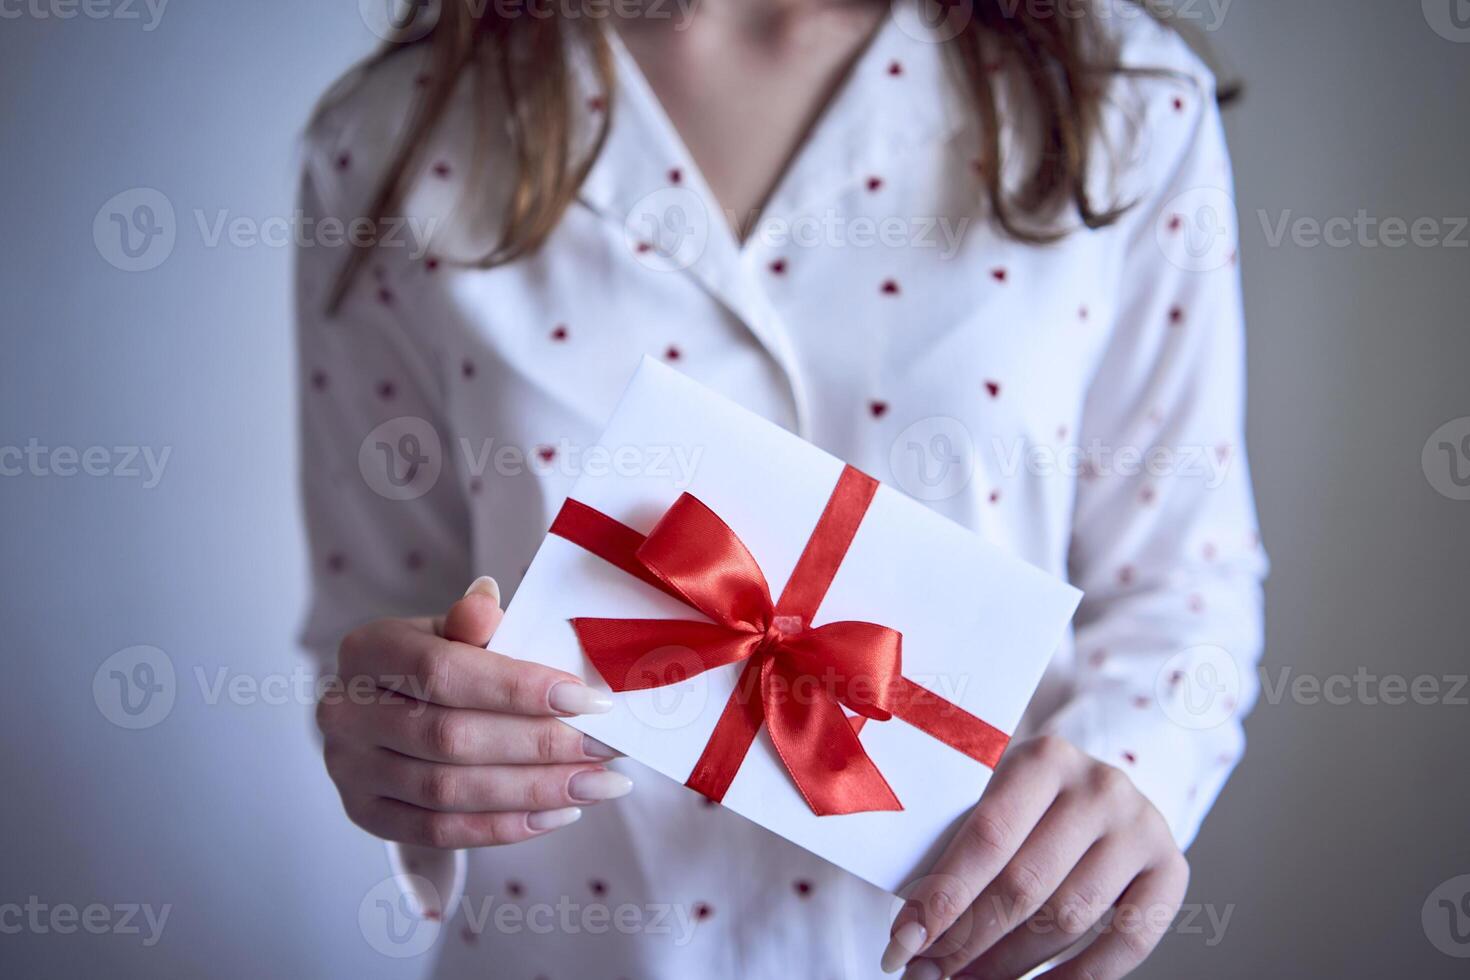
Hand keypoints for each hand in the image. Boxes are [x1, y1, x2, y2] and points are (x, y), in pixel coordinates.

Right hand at [316, 576, 630, 847]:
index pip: (443, 672)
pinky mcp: (366, 814)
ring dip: (533, 791)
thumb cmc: (439, 662)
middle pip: (449, 738)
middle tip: (603, 748)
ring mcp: (350, 768)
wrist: (392, 706)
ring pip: (448, 792)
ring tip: (597, 785)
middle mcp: (345, 711)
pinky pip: (440, 831)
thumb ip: (472, 621)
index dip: (517, 689)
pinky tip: (558, 812)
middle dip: (538, 746)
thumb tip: (486, 600)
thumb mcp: (454, 629)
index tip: (587, 701)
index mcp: (368, 650)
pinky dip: (506, 826)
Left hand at [881, 735, 1188, 979]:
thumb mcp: (993, 800)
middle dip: (968, 940)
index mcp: (1044, 758)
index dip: (942, 898)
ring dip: (1010, 964)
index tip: (903, 943)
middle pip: (1026, 884)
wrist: (1102, 792)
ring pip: (1068, 918)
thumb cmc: (1029, 805)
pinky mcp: (1171, 869)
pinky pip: (1126, 942)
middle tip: (928, 972)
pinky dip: (1075, 978)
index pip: (987, 837)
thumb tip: (913, 932)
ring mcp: (1141, 827)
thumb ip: (960, 849)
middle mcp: (1099, 787)